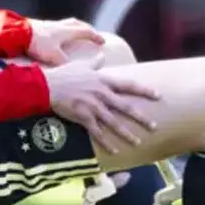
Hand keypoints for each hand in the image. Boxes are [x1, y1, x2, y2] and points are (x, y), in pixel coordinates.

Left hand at [27, 18, 104, 65]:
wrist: (18, 33)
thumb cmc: (38, 44)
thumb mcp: (53, 56)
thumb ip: (65, 63)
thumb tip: (73, 70)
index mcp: (66, 31)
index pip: (85, 32)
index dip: (95, 37)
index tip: (102, 41)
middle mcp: (59, 25)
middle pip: (77, 24)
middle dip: (86, 28)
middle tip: (91, 33)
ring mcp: (49, 24)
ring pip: (66, 23)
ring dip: (73, 27)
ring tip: (75, 33)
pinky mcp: (39, 25)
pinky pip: (55, 26)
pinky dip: (61, 30)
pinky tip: (56, 36)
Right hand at [44, 52, 159, 154]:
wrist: (47, 86)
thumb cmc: (63, 74)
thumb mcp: (81, 65)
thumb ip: (95, 62)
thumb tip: (103, 54)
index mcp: (103, 81)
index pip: (128, 85)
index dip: (144, 90)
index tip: (157, 95)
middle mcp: (101, 94)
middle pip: (125, 106)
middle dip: (141, 117)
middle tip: (153, 126)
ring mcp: (92, 106)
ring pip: (114, 122)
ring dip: (126, 133)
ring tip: (137, 142)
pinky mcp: (83, 117)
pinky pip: (98, 132)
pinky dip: (107, 142)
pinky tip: (115, 151)